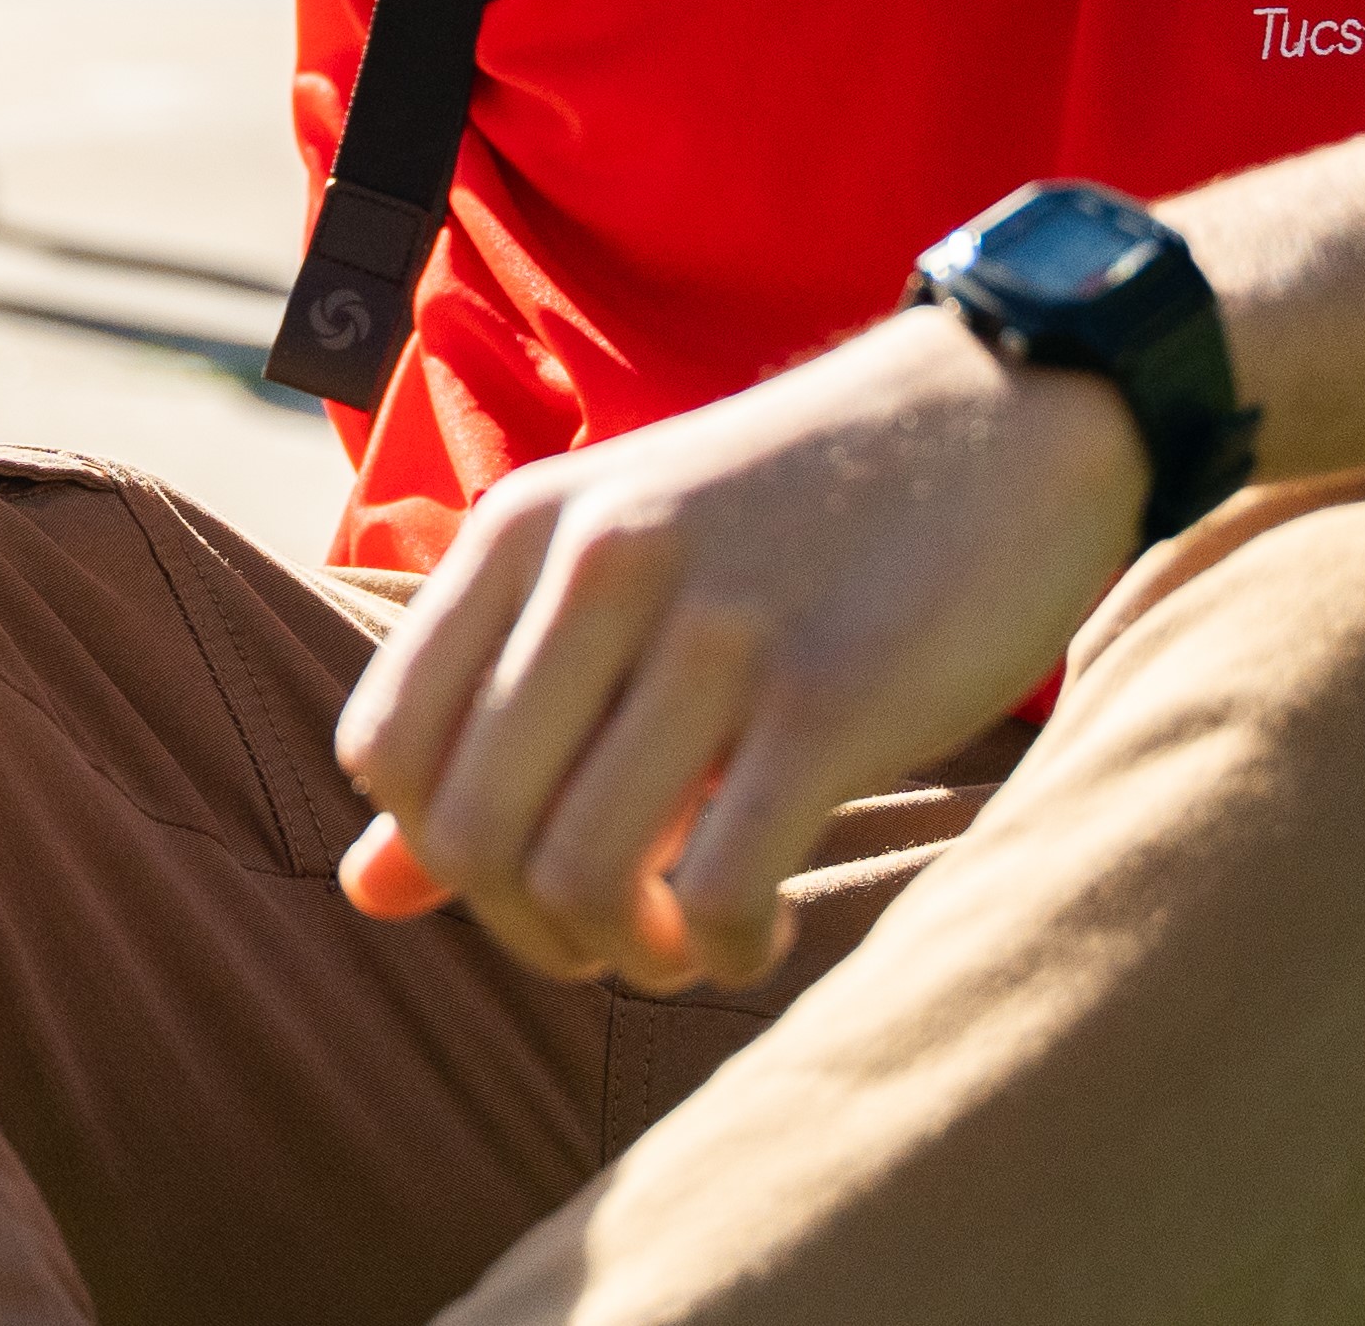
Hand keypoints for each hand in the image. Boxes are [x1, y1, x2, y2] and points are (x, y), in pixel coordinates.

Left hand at [332, 307, 1148, 991]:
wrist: (1001, 410)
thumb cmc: (792, 514)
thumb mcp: (616, 567)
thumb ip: (487, 716)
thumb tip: (363, 894)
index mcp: (526, 523)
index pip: (384, 745)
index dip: (437, 850)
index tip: (524, 865)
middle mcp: (600, 563)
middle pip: (469, 832)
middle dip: (527, 925)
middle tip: (613, 929)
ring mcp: (714, 628)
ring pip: (578, 878)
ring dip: (623, 953)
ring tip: (683, 936)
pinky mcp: (829, 698)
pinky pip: (716, 896)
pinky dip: (721, 952)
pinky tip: (759, 927)